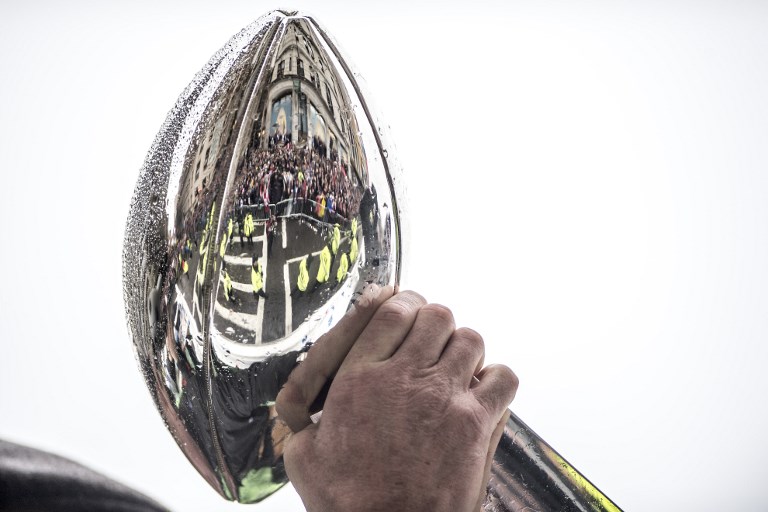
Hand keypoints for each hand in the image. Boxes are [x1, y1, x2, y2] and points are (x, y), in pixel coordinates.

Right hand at [276, 286, 518, 511]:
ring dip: (463, 347)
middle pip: (435, 316)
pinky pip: (502, 377)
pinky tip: (482, 393)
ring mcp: (445, 399)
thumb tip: (303, 411)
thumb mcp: (304, 458)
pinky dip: (496, 380)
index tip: (407, 307)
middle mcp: (404, 380)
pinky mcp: (476, 424)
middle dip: (434, 322)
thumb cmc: (348, 503)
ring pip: (470, 339)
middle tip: (431, 338)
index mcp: (358, 380)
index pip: (390, 312)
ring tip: (455, 365)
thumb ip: (304, 423)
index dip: (404, 302)